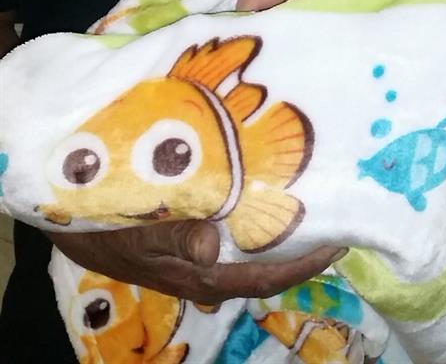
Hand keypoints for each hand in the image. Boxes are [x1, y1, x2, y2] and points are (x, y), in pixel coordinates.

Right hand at [47, 220, 344, 301]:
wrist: (75, 225)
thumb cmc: (109, 228)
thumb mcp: (138, 230)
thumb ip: (174, 237)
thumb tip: (213, 246)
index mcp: (201, 275)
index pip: (265, 278)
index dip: (304, 266)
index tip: (339, 245)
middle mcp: (207, 271)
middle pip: (266, 269)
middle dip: (302, 249)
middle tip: (336, 219)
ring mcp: (200, 258)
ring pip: (252, 254)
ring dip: (282, 235)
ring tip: (312, 206)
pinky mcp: (191, 242)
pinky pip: (235, 238)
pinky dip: (257, 222)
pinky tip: (268, 198)